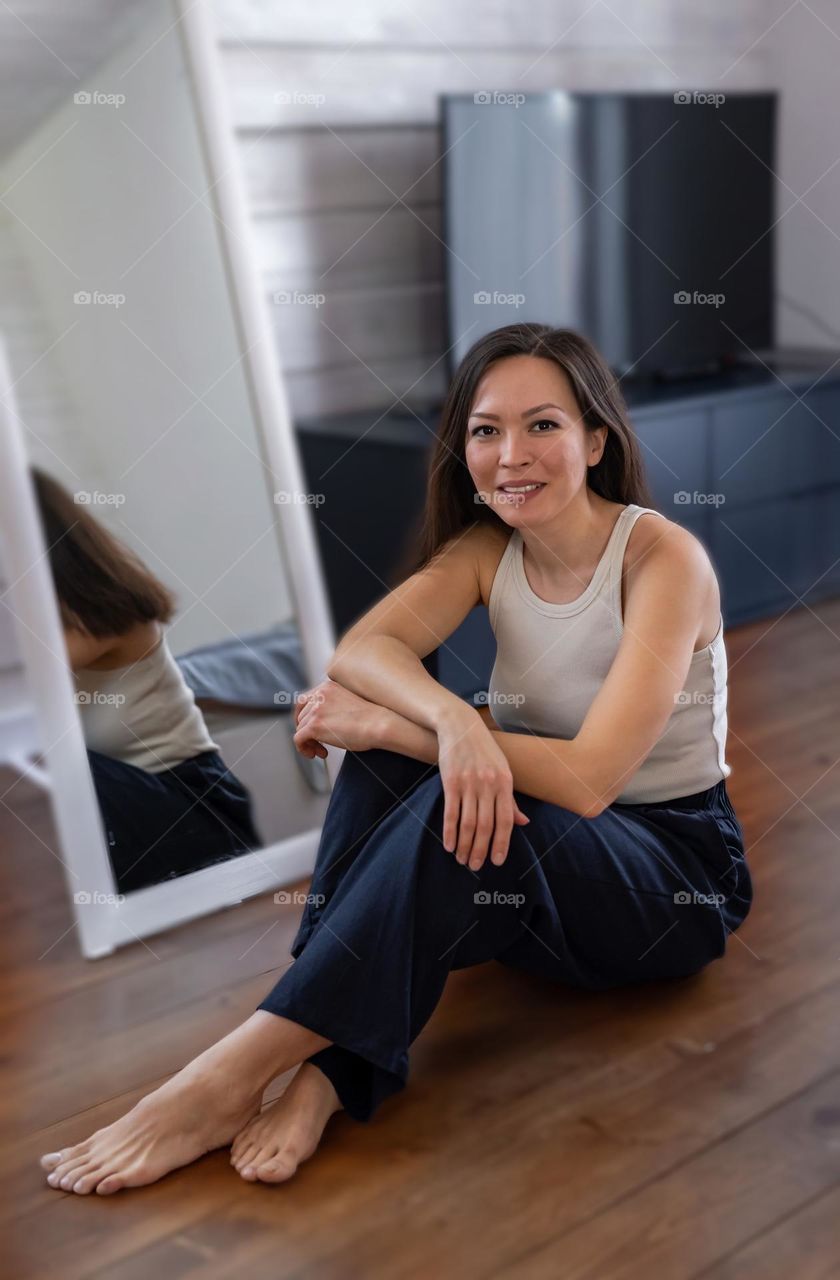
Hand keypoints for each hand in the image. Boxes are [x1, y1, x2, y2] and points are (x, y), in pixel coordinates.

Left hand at [293, 678, 386, 757]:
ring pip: (300, 729)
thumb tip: (320, 724)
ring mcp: (316, 709)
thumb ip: (331, 707)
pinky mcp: (314, 725)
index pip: (304, 700)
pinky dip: (304, 749)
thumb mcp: (348, 704)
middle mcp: (319, 695)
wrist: (380, 724)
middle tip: (318, 743)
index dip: (303, 717)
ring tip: (324, 751)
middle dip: (307, 731)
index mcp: (327, 687)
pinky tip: (319, 754)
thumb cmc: (372, 719)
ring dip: (310, 742)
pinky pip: (298, 739)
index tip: (309, 728)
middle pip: (301, 716)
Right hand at [437, 709, 529, 870]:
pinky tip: (449, 845)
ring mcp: (469, 783)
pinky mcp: (451, 782)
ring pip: (468, 823)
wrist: (460, 727)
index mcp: (505, 783)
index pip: (506, 820)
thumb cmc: (484, 751)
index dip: (502, 843)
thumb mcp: (503, 771)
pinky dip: (450, 832)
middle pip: (485, 826)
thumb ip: (510, 799)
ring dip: (465, 845)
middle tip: (476, 866)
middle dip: (481, 850)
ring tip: (463, 860)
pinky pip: (451, 813)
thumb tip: (523, 823)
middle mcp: (488, 785)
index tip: (498, 861)